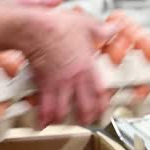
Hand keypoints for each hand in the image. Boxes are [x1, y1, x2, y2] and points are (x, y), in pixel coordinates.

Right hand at [22, 8, 119, 126]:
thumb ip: (102, 30)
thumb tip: (114, 28)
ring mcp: (59, 83)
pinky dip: (42, 118)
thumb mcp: (86, 25)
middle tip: (85, 122)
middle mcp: (74, 78)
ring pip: (63, 111)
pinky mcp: (43, 84)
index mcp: (87, 66)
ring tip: (62, 123)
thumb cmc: (59, 26)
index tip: (102, 110)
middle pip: (84, 107)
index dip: (102, 104)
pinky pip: (43, 106)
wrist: (35, 29)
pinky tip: (41, 124)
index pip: (99, 92)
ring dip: (63, 120)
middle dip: (85, 118)